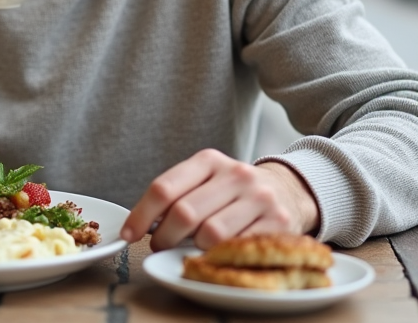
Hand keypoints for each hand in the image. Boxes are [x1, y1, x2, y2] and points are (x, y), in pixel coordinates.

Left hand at [120, 149, 319, 250]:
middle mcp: (235, 174)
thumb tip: (141, 224)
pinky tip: (217, 253)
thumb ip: (177, 195)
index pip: (164, 188)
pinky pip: (237, 248)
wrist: (288, 189)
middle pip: (185, 213)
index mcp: (209, 161)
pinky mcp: (278, 222)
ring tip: (194, 247)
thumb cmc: (233, 191)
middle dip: (165, 237)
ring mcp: (259, 198)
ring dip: (195, 248)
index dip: (141, 215)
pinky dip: (220, 256)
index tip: (129, 233)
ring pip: (210, 233)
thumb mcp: (205, 180)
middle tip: (160, 245)